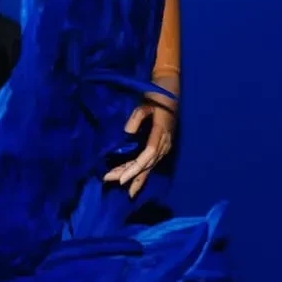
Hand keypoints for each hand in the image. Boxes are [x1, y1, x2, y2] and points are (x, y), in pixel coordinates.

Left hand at [103, 75, 177, 197]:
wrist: (171, 93)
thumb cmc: (156, 98)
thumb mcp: (146, 103)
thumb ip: (137, 117)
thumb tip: (127, 132)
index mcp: (161, 133)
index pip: (147, 155)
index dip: (134, 168)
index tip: (121, 179)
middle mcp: (165, 143)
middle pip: (147, 164)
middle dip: (130, 175)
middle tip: (110, 181)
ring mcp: (165, 145)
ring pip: (149, 165)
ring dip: (135, 176)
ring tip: (122, 188)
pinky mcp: (162, 146)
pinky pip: (151, 162)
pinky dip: (141, 171)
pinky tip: (133, 179)